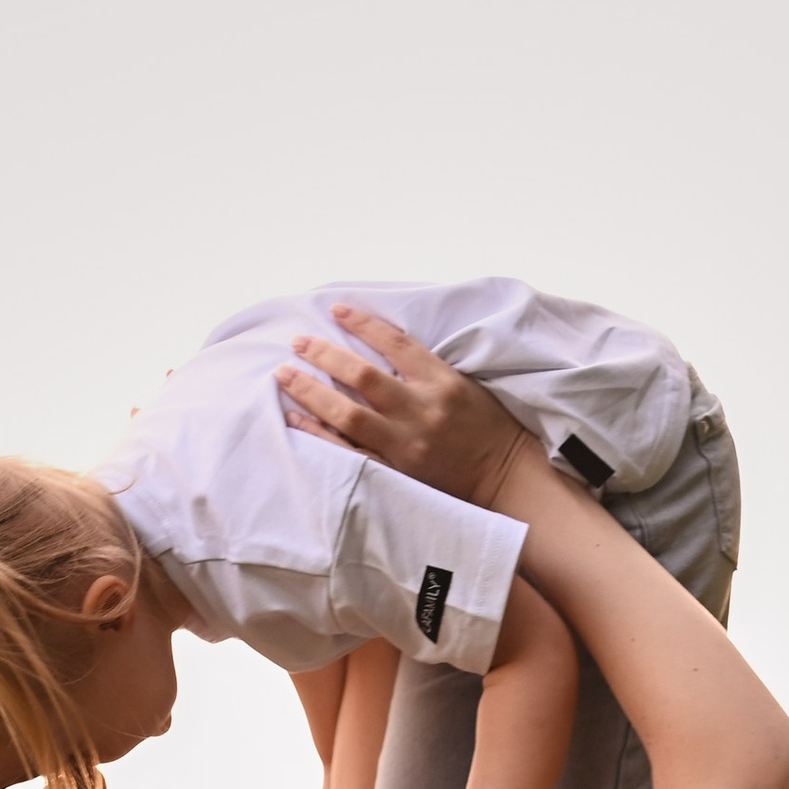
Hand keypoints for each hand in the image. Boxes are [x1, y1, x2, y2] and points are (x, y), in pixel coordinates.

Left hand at [277, 307, 524, 508]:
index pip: (395, 344)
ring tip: (284, 374)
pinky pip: (349, 453)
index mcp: (442, 382)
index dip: (362, 323)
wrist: (504, 479)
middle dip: (325, 356)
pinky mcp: (398, 474)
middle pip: (363, 377)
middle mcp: (422, 412)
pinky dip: (318, 435)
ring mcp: (407, 446)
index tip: (335, 309)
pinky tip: (294, 419)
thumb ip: (423, 367)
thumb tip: (377, 345)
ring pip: (349, 416)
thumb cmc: (485, 427)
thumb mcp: (464, 384)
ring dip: (311, 393)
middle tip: (297, 342)